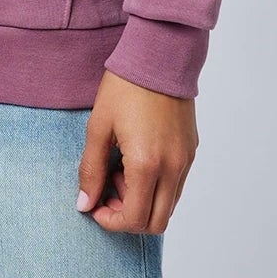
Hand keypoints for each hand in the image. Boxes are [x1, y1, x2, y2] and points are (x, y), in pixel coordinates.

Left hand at [75, 70, 197, 234]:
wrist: (159, 55)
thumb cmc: (125, 87)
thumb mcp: (98, 128)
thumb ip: (91, 170)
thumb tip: (84, 204)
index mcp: (147, 164)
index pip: (135, 219)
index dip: (112, 222)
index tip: (95, 206)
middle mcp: (173, 167)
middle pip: (157, 223)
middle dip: (129, 217)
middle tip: (108, 192)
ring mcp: (186, 159)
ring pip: (169, 205)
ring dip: (144, 202)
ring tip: (122, 171)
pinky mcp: (191, 149)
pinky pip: (177, 184)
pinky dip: (157, 187)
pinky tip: (137, 161)